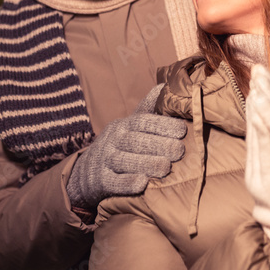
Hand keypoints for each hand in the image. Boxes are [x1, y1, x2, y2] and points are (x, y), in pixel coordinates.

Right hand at [66, 112, 186, 208]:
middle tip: (179, 151)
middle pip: (136, 141)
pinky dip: (127, 183)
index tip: (182, 130)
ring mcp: (105, 160)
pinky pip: (113, 182)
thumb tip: (164, 86)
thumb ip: (148, 109)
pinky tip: (142, 184)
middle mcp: (113, 140)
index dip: (162, 124)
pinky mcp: (100, 181)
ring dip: (146, 164)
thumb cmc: (120, 145)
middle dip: (159, 145)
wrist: (87, 172)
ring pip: (125, 161)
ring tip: (166, 168)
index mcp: (124, 125)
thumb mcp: (130, 125)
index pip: (143, 121)